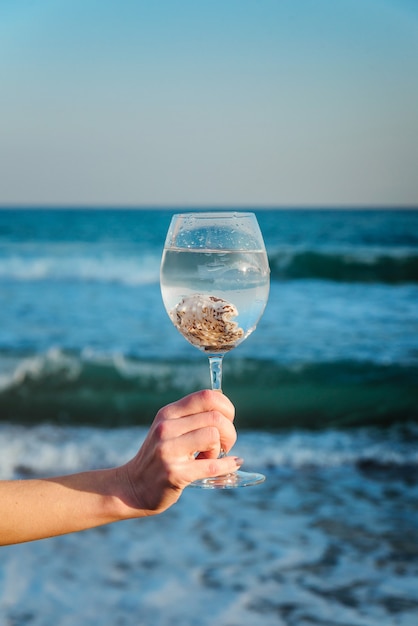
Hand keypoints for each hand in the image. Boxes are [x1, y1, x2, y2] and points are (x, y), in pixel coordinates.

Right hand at [119, 390, 241, 515]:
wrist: (133, 487)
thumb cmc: (160, 456)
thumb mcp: (170, 429)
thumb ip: (192, 418)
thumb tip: (226, 410)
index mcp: (168, 413)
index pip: (207, 396)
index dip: (226, 407)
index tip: (227, 421)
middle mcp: (166, 428)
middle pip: (215, 418)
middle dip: (229, 432)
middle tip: (223, 445)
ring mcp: (168, 450)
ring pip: (213, 437)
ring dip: (219, 450)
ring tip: (209, 458)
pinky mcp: (174, 473)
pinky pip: (212, 466)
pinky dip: (227, 465)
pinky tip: (231, 464)